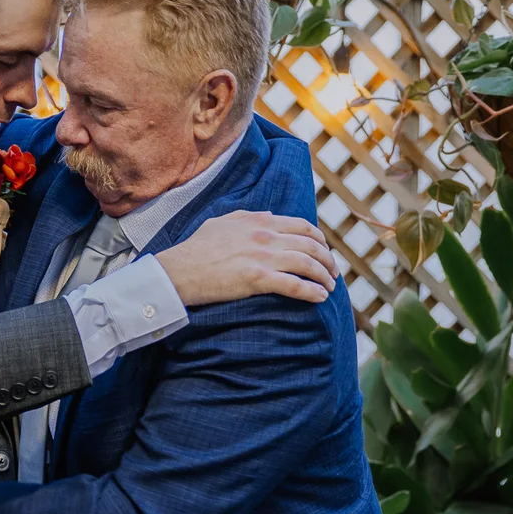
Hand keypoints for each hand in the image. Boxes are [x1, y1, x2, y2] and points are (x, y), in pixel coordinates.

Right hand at [157, 209, 338, 305]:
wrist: (179, 269)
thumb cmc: (195, 249)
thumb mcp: (222, 222)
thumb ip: (247, 216)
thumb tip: (268, 215)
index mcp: (260, 221)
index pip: (302, 226)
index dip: (320, 240)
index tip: (325, 252)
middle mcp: (266, 236)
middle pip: (311, 245)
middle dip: (328, 260)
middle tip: (333, 274)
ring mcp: (263, 257)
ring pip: (308, 264)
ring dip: (324, 277)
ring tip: (330, 288)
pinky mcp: (258, 279)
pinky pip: (295, 285)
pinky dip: (312, 291)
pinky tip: (321, 298)